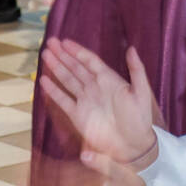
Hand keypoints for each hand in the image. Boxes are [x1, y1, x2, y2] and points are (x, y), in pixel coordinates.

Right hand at [38, 39, 157, 162]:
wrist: (133, 143)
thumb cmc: (140, 117)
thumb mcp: (142, 91)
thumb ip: (136, 69)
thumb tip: (131, 48)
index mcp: (109, 80)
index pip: (90, 61)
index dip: (78, 51)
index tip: (65, 41)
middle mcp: (95, 88)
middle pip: (76, 68)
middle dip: (63, 55)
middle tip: (50, 42)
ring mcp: (85, 101)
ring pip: (67, 80)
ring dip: (57, 68)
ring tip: (45, 55)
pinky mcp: (78, 115)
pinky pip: (63, 100)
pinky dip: (54, 91)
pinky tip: (44, 80)